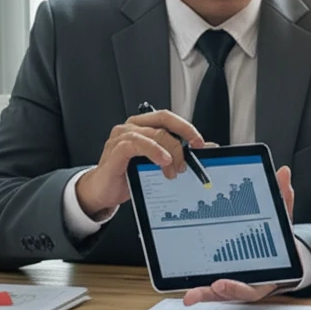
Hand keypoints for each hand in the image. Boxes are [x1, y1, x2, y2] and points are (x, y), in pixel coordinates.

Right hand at [75, 110, 204, 217]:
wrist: (103, 191)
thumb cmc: (127, 175)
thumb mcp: (157, 164)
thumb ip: (178, 154)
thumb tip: (207, 149)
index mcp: (142, 125)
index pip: (168, 117)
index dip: (186, 127)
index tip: (200, 143)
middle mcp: (131, 127)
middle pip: (163, 122)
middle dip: (182, 139)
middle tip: (190, 159)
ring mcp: (121, 136)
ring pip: (154, 133)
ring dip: (170, 151)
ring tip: (175, 169)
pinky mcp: (115, 150)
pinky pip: (137, 143)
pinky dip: (154, 151)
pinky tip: (163, 162)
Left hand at [183, 166, 295, 305]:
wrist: (283, 257)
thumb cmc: (279, 239)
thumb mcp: (283, 221)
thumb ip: (284, 199)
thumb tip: (284, 173)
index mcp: (265, 274)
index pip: (250, 288)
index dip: (235, 287)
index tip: (220, 283)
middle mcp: (249, 282)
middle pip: (229, 294)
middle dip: (212, 294)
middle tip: (197, 291)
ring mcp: (235, 282)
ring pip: (217, 294)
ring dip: (203, 294)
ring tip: (189, 295)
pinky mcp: (222, 279)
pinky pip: (210, 287)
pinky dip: (199, 290)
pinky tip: (186, 293)